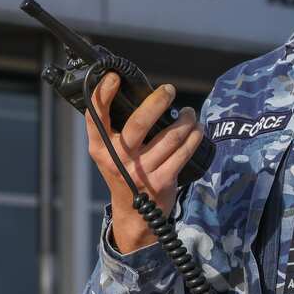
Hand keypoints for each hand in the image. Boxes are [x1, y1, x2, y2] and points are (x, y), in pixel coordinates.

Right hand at [84, 72, 204, 252]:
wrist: (135, 216)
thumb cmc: (124, 173)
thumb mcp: (110, 153)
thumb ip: (114, 129)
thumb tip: (137, 93)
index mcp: (100, 148)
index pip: (96, 117)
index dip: (103, 94)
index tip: (114, 77)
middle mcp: (118, 160)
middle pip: (138, 124)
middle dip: (156, 102)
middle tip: (169, 89)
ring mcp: (140, 172)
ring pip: (170, 137)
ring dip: (186, 121)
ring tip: (190, 113)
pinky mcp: (161, 181)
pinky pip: (183, 152)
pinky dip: (194, 136)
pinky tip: (197, 129)